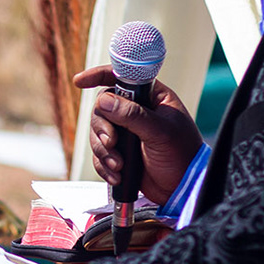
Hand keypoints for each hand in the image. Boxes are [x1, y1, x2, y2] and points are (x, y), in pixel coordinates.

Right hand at [73, 65, 203, 203]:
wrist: (183, 188)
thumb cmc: (183, 155)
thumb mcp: (160, 133)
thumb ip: (133, 116)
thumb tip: (103, 100)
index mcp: (151, 97)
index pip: (121, 78)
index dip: (99, 76)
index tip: (80, 81)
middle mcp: (136, 112)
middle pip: (102, 109)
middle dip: (102, 129)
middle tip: (111, 142)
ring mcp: (126, 132)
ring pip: (97, 133)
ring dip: (103, 151)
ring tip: (119, 165)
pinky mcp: (119, 152)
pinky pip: (99, 154)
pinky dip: (104, 165)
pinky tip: (118, 174)